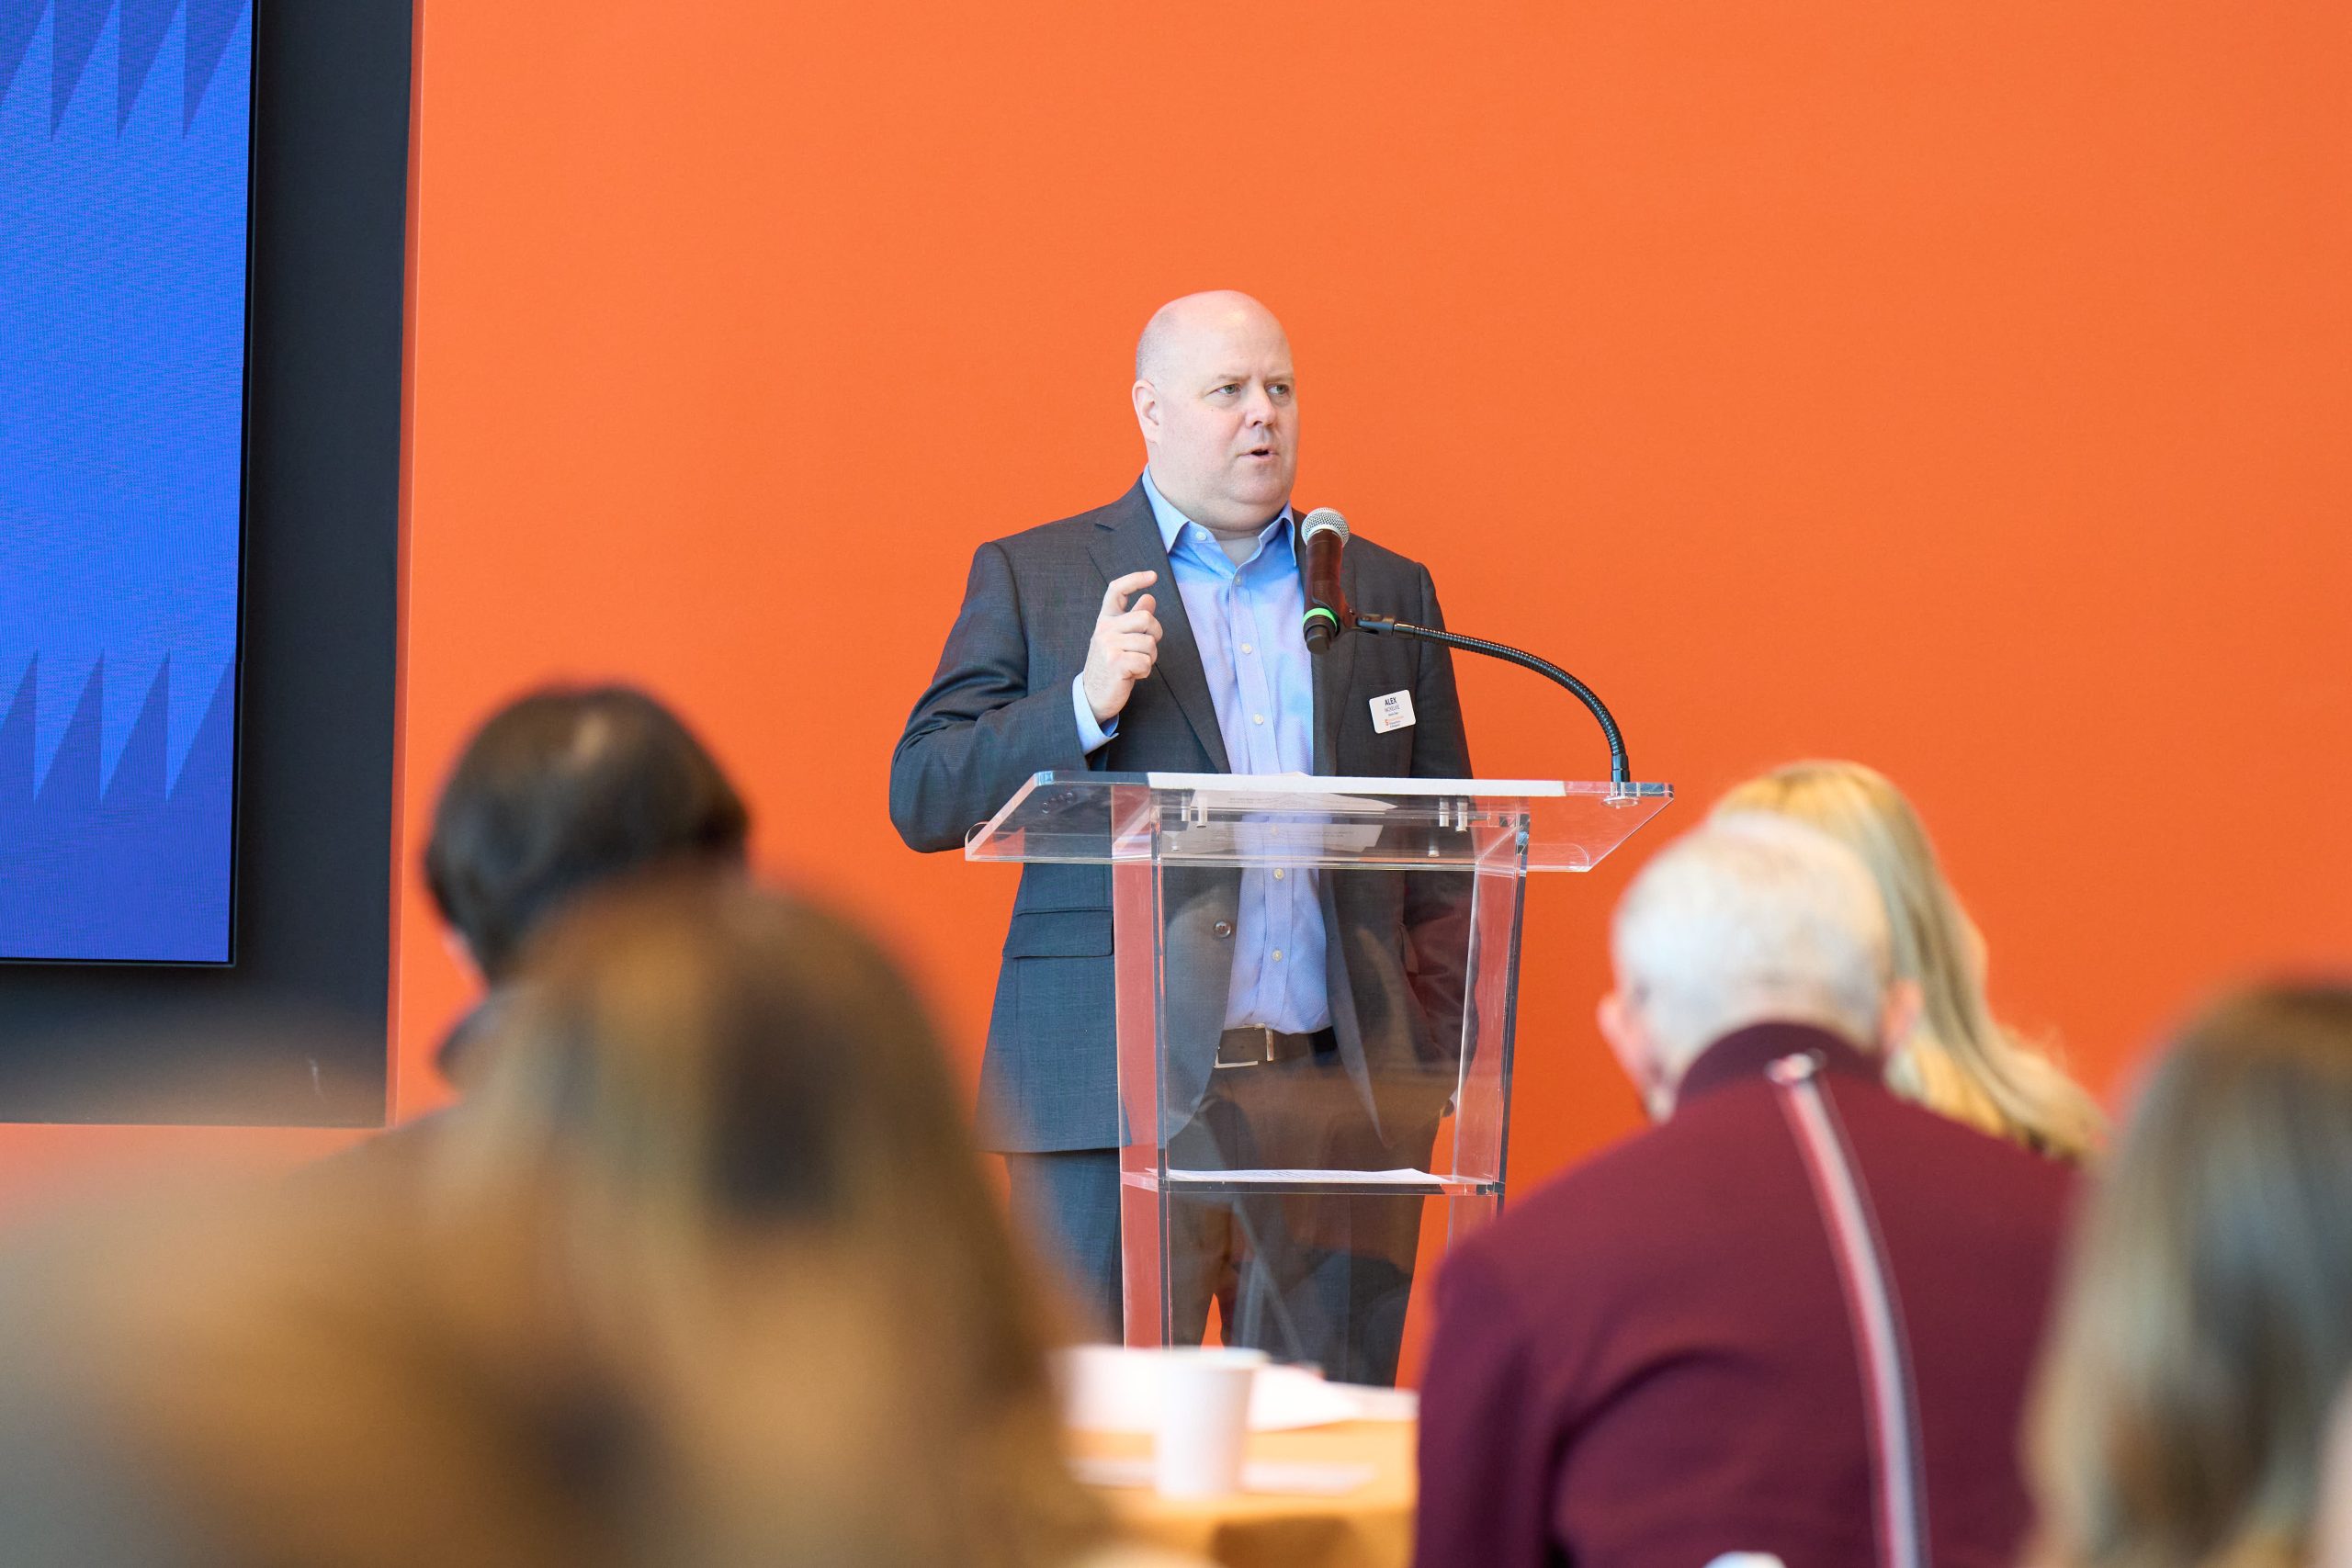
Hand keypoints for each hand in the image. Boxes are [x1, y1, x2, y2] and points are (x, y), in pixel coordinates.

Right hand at [1082, 571, 1162, 725]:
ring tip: (1135, 665)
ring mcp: (1108, 645)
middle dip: (1155, 635)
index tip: (1153, 576)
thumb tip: (1150, 598)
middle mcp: (1104, 629)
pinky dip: (1145, 672)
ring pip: (1150, 643)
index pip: (1116, 590)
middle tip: (1146, 650)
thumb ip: (1134, 618)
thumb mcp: (1121, 639)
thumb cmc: (1111, 665)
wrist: (1092, 696)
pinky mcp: (1115, 663)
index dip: (1135, 579)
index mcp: (1105, 620)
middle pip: (1146, 618)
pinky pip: (1146, 662)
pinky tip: (1132, 675)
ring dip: (1150, 658)